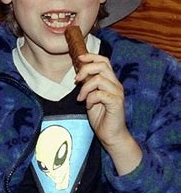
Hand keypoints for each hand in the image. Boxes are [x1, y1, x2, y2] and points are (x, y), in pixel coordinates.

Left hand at [76, 53, 141, 174]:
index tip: (79, 59)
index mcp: (111, 81)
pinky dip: (90, 99)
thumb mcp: (91, 98)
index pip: (104, 61)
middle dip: (85, 70)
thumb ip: (88, 86)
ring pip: (99, 79)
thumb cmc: (101, 117)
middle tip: (76, 81)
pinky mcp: (116, 102)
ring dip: (85, 88)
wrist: (111, 135)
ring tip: (81, 98)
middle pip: (102, 65)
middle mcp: (116, 84)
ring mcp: (117, 93)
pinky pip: (100, 94)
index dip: (91, 57)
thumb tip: (79, 75)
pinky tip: (88, 106)